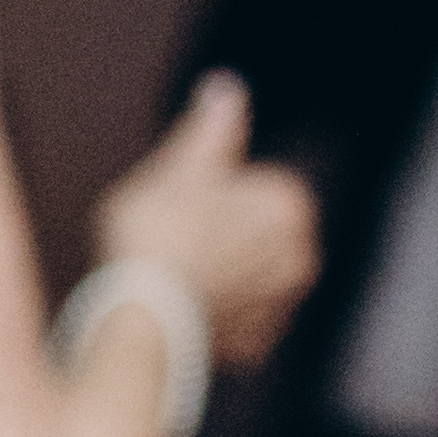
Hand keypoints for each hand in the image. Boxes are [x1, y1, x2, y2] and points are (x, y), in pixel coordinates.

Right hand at [98, 72, 319, 370]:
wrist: (137, 317)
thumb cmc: (156, 234)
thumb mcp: (181, 166)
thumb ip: (212, 127)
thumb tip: (227, 86)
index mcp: (290, 205)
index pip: (253, 187)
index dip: (208, 193)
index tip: (178, 207)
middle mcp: (300, 259)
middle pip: (254, 237)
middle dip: (222, 239)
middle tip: (173, 244)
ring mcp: (279, 309)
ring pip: (250, 282)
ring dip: (222, 280)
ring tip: (174, 281)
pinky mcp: (253, 350)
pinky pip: (239, 327)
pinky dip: (217, 321)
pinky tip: (183, 313)